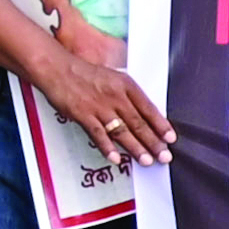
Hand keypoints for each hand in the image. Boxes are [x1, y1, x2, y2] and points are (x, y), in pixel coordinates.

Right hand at [34, 45, 172, 168]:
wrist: (58, 68)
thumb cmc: (86, 73)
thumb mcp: (114, 78)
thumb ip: (128, 95)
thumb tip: (144, 113)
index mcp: (126, 86)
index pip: (149, 109)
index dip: (161, 125)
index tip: (171, 139)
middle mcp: (116, 96)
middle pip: (139, 123)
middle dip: (153, 142)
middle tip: (164, 156)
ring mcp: (99, 106)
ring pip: (122, 130)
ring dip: (135, 147)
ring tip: (146, 160)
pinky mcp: (83, 115)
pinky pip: (98, 134)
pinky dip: (107, 147)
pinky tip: (116, 158)